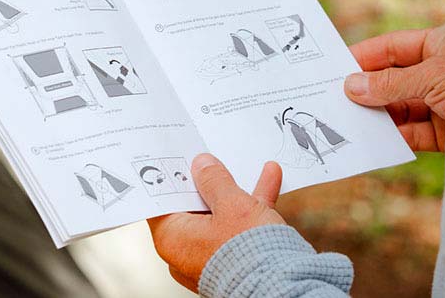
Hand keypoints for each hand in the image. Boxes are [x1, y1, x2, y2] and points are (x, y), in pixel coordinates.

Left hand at [148, 153, 285, 291]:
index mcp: (173, 238)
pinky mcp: (234, 259)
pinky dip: (251, 207)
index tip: (177, 160)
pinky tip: (269, 181)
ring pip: (220, 215)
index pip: (161, 202)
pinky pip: (238, 227)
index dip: (171, 178)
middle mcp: (187, 250)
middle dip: (208, 182)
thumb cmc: (248, 252)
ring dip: (237, 191)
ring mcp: (211, 256)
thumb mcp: (231, 204)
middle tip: (209, 158)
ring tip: (246, 166)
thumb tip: (202, 165)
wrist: (283, 286)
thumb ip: (214, 180)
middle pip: (192, 207)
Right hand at [344, 25, 444, 151]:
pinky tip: (379, 139)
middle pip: (396, 79)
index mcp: (442, 44)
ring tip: (353, 121)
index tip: (338, 68)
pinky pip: (418, 133)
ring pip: (404, 108)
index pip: (395, 47)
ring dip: (381, 115)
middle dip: (370, 89)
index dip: (366, 56)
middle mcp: (442, 72)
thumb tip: (352, 85)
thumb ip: (390, 82)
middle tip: (339, 98)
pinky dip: (399, 136)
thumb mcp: (431, 76)